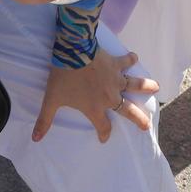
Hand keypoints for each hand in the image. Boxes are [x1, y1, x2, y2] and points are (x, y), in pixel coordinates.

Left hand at [33, 50, 157, 142]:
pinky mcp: (115, 63)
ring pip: (135, 85)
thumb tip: (34, 139)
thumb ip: (45, 121)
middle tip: (147, 126)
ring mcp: (115, 79)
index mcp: (95, 108)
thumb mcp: (52, 100)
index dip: (103, 133)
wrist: (73, 52)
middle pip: (128, 111)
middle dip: (139, 119)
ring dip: (146, 87)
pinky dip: (130, 59)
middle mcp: (110, 96)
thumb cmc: (63, 78)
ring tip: (156, 88)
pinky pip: (126, 62)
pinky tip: (135, 57)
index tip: (103, 138)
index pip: (103, 126)